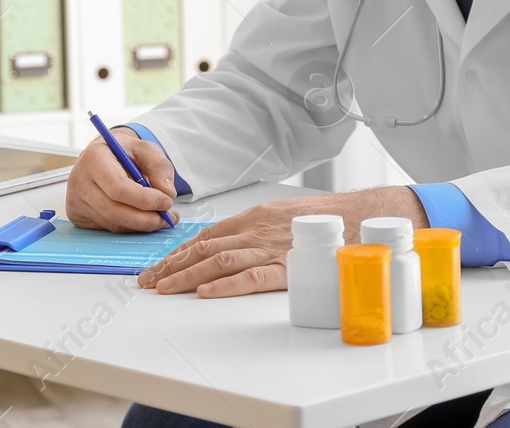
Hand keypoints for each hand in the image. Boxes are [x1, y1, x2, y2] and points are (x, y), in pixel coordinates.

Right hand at [65, 127, 179, 231]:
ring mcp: (75, 200)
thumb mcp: (146, 149)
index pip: (117, 187)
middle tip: (168, 217)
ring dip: (140, 225)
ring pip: (113, 223)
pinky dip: (130, 227)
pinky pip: (108, 229)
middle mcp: (79, 180)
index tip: (166, 202)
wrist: (106, 156)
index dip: (144, 199)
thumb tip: (167, 192)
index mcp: (94, 158)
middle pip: (114, 211)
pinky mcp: (78, 215)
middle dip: (145, 219)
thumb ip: (160, 167)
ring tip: (161, 218)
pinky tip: (142, 218)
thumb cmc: (125, 152)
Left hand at [138, 187, 427, 297]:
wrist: (361, 219)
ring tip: (164, 288)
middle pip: (205, 248)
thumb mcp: (281, 217)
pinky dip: (225, 285)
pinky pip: (251, 277)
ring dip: (187, 275)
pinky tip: (205, 293)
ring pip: (220, 261)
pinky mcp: (288, 267)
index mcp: (253, 217)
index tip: (157, 267)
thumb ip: (255, 230)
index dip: (178, 252)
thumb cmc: (323, 221)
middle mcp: (256, 229)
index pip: (206, 236)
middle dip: (172, 265)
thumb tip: (228, 247)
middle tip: (148, 282)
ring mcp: (271, 247)